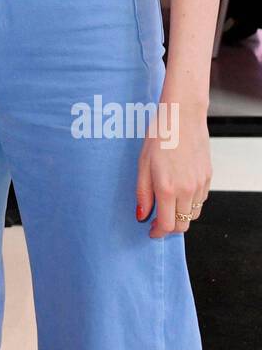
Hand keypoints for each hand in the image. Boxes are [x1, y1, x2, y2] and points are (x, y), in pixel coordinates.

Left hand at [136, 97, 211, 237]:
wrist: (182, 116)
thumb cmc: (159, 136)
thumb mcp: (143, 164)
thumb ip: (142, 193)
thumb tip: (142, 215)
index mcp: (168, 189)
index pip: (167, 225)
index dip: (158, 233)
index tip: (151, 231)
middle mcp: (187, 190)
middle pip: (182, 224)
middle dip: (170, 227)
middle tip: (158, 221)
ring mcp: (200, 184)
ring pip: (193, 213)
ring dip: (181, 215)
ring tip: (168, 205)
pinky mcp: (208, 176)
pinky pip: (201, 199)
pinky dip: (191, 202)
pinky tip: (180, 191)